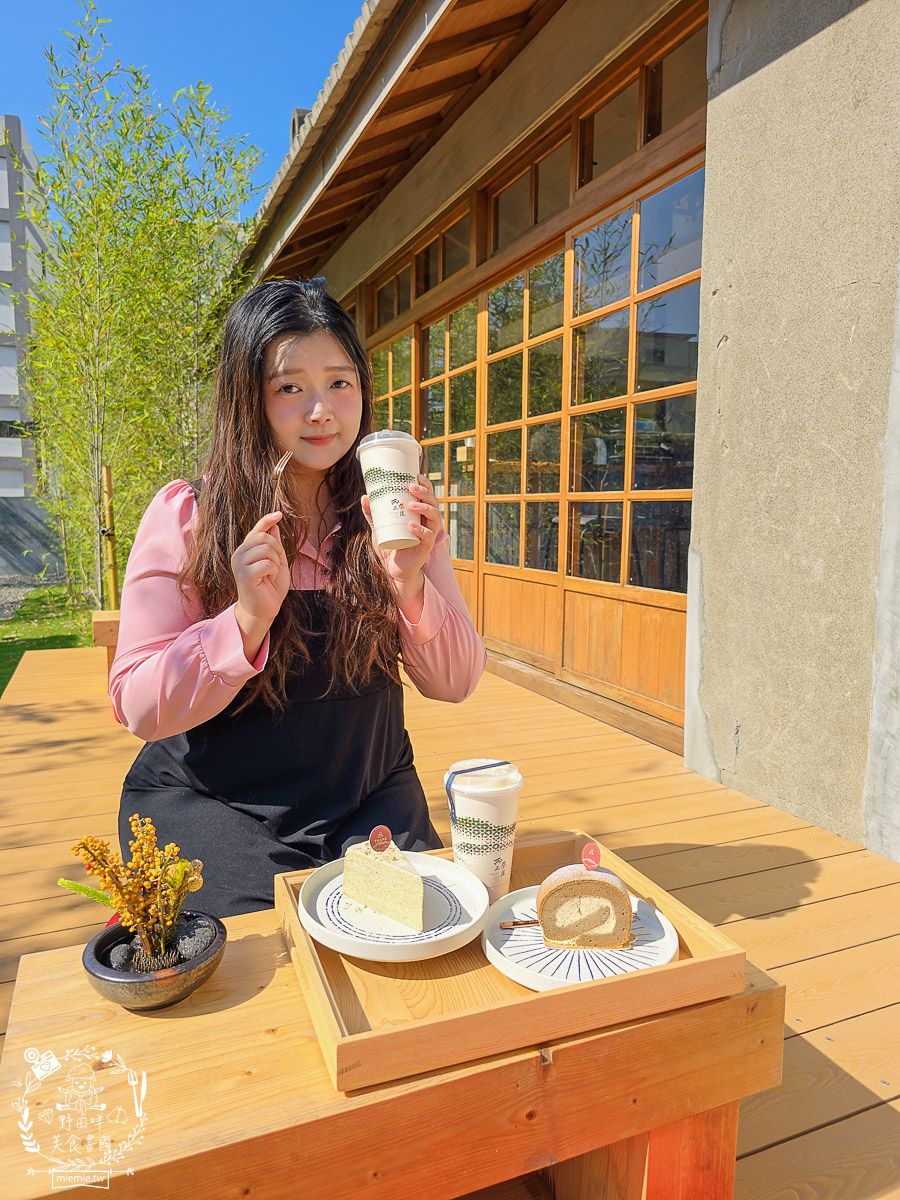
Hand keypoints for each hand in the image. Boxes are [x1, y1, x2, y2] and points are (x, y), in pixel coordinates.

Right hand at [231, 512, 290, 659]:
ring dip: (276, 563)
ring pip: (266, 549)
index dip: (267, 520)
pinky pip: (267, 563)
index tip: (279, 514)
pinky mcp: (243, 574)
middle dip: (277, 551)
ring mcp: (239, 563)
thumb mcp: (277, 564)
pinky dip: (273, 572)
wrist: (263, 610)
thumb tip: (274, 527)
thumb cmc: (270, 588)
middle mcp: (240, 554)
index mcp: (247, 550)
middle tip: (275, 567)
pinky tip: (267, 581)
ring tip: (270, 575)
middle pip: (265, 538)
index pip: (257, 530)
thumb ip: (276, 546)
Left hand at [362, 475, 441, 617]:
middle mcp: (428, 522)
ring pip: (434, 517)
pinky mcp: (425, 548)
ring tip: (411, 504)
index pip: (428, 496)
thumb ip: (373, 514)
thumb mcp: (380, 528)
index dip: (426, 485)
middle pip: (433, 503)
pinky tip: (410, 525)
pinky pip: (427, 536)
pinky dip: (420, 529)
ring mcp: (428, 535)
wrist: (394, 570)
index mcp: (420, 514)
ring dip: (424, 508)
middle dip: (425, 493)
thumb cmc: (390, 546)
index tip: (416, 475)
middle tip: (411, 486)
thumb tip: (365, 497)